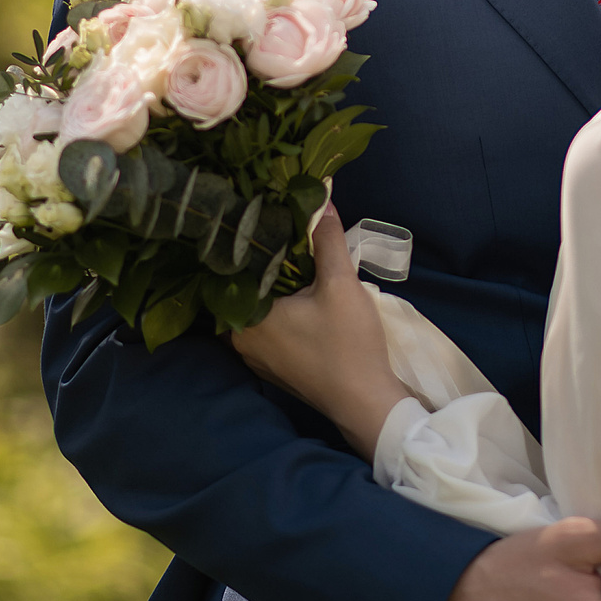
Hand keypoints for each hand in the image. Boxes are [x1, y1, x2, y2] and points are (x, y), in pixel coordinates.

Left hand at [229, 205, 414, 456]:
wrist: (365, 402)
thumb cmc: (348, 343)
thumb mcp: (341, 284)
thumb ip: (327, 240)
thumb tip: (321, 198)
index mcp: (247, 317)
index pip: (235, 269)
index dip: (251, 244)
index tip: (265, 221)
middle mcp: (240, 339)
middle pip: (247, 291)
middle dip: (265, 267)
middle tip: (283, 238)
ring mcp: (255, 359)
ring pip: (258, 313)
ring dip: (274, 293)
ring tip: (292, 263)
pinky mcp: (273, 370)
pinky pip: (268, 332)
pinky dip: (280, 315)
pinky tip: (298, 301)